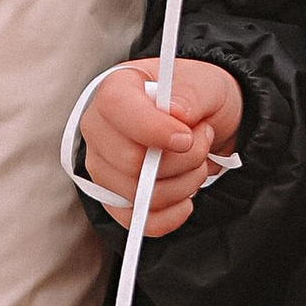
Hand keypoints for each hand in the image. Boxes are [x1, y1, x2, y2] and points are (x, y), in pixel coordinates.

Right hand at [79, 57, 244, 236]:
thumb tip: (176, 115)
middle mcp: (100, 130)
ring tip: (197, 162)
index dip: (151, 127)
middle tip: (202, 140)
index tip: (186, 137)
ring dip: (184, 184)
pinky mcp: (116, 200)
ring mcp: (103, 168)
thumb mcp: (205, 84)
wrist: (203, 124)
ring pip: (140, 195)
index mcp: (116, 90)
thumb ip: (191, 94)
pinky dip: (173, 214)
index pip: (114, 107)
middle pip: (129, 161)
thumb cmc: (197, 99)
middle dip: (181, 159)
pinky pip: (141, 221)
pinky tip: (186, 195)